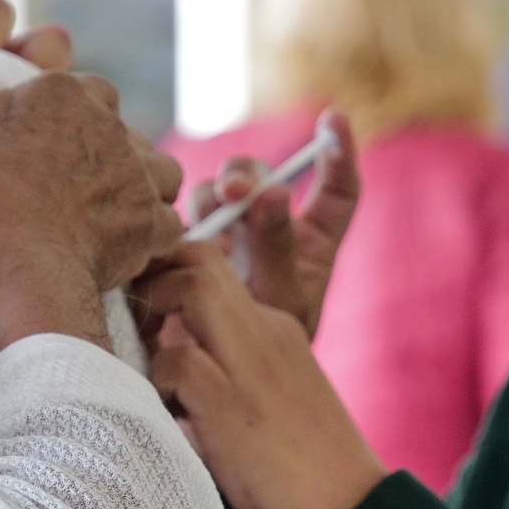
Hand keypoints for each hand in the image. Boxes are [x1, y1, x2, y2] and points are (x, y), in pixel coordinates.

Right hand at [0, 59, 183, 360]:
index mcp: (63, 92)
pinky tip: (126, 244)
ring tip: (110, 209)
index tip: (46, 141)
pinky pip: (168, 223)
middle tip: (71, 182)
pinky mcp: (149, 224)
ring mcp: (137, 175)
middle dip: (104, 149)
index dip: (67, 114)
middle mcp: (110, 126)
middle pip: (122, 129)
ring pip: (159, 168)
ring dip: (141, 183)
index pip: (83, 88)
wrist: (13, 263)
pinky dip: (152, 233)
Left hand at [137, 244, 386, 508]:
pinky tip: (163, 416)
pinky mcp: (232, 404)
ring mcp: (251, 363)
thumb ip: (229, 369)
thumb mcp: (271, 398)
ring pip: (190, 287)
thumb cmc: (305, 468)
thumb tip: (167, 363)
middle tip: (129, 329)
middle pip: (199, 259)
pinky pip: (175, 362)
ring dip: (151, 318)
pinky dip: (155, 382)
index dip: (166, 275)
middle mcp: (265, 331)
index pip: (212, 268)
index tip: (143, 314)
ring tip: (144, 368)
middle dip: (151, 277)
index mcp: (276, 328)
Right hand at [186, 113, 360, 338]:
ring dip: (208, 201)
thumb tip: (270, 193)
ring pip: (209, 192)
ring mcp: (220, 238)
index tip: (333, 120)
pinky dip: (171, 219)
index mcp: (311, 242)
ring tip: (209, 241)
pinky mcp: (182, 250)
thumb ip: (279, 249)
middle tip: (237, 194)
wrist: (213, 387)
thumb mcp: (285, 304)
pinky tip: (173, 242)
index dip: (337, 151)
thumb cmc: (267, 357)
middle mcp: (263, 230)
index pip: (335, 189)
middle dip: (245, 174)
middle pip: (257, 176)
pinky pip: (172, 217)